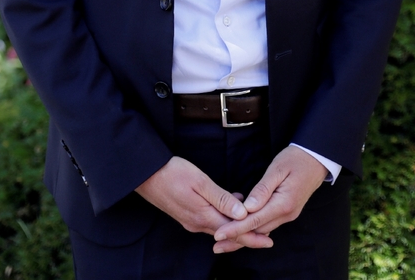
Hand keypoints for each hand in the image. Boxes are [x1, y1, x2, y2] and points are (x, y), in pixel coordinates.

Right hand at [135, 156, 272, 249]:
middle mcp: (198, 223)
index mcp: (203, 216)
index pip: (233, 232)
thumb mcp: (200, 182)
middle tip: (266, 235)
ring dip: (236, 226)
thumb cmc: (173, 173)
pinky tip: (231, 205)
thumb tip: (242, 214)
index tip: (268, 241)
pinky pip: (210, 221)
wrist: (146, 174)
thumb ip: (222, 198)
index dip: (252, 237)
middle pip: (228, 234)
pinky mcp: (186, 215)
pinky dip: (224, 217)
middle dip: (247, 234)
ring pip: (219, 228)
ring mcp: (191, 220)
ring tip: (254, 219)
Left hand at [213, 146, 326, 252]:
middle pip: (257, 230)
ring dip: (243, 235)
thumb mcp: (277, 169)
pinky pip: (267, 224)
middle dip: (236, 237)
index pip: (254, 221)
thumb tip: (248, 208)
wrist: (316, 159)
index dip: (235, 228)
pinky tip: (242, 230)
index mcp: (283, 204)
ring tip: (224, 240)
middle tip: (216, 243)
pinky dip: (253, 229)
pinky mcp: (287, 212)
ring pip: (261, 230)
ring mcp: (288, 215)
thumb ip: (262, 189)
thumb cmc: (296, 159)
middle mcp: (286, 214)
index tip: (218, 234)